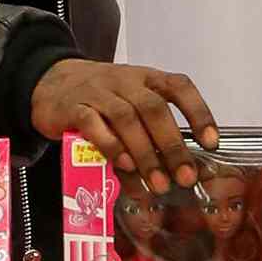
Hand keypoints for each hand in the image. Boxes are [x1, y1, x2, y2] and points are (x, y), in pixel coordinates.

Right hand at [30, 58, 217, 192]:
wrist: (50, 82)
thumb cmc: (99, 98)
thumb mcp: (128, 106)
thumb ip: (148, 134)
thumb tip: (171, 174)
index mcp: (145, 78)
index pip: (179, 87)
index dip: (198, 113)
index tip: (211, 143)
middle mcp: (124, 81)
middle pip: (153, 108)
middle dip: (172, 145)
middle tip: (185, 176)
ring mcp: (97, 92)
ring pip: (125, 118)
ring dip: (145, 153)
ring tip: (157, 182)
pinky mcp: (72, 108)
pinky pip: (93, 124)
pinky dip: (111, 145)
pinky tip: (124, 164)